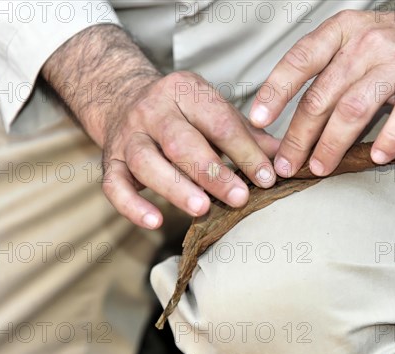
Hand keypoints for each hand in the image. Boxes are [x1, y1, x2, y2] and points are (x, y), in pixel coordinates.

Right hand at [101, 71, 278, 228]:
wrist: (124, 98)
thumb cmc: (183, 112)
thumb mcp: (215, 111)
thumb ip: (248, 135)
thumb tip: (285, 161)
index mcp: (186, 91)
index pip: (219, 122)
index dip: (245, 151)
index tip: (268, 177)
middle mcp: (153, 110)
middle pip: (181, 142)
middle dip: (212, 172)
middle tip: (239, 198)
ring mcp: (128, 136)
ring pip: (146, 162)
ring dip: (175, 187)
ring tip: (201, 209)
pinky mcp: (109, 160)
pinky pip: (114, 185)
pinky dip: (132, 205)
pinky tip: (155, 221)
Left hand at [249, 0, 394, 176]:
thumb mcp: (357, 40)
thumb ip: (327, 71)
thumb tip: (290, 117)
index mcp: (343, 32)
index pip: (300, 60)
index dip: (275, 92)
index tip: (257, 121)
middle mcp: (367, 44)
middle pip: (323, 95)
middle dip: (299, 135)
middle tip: (286, 164)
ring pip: (355, 108)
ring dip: (333, 143)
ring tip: (320, 167)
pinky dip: (389, 138)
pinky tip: (377, 157)